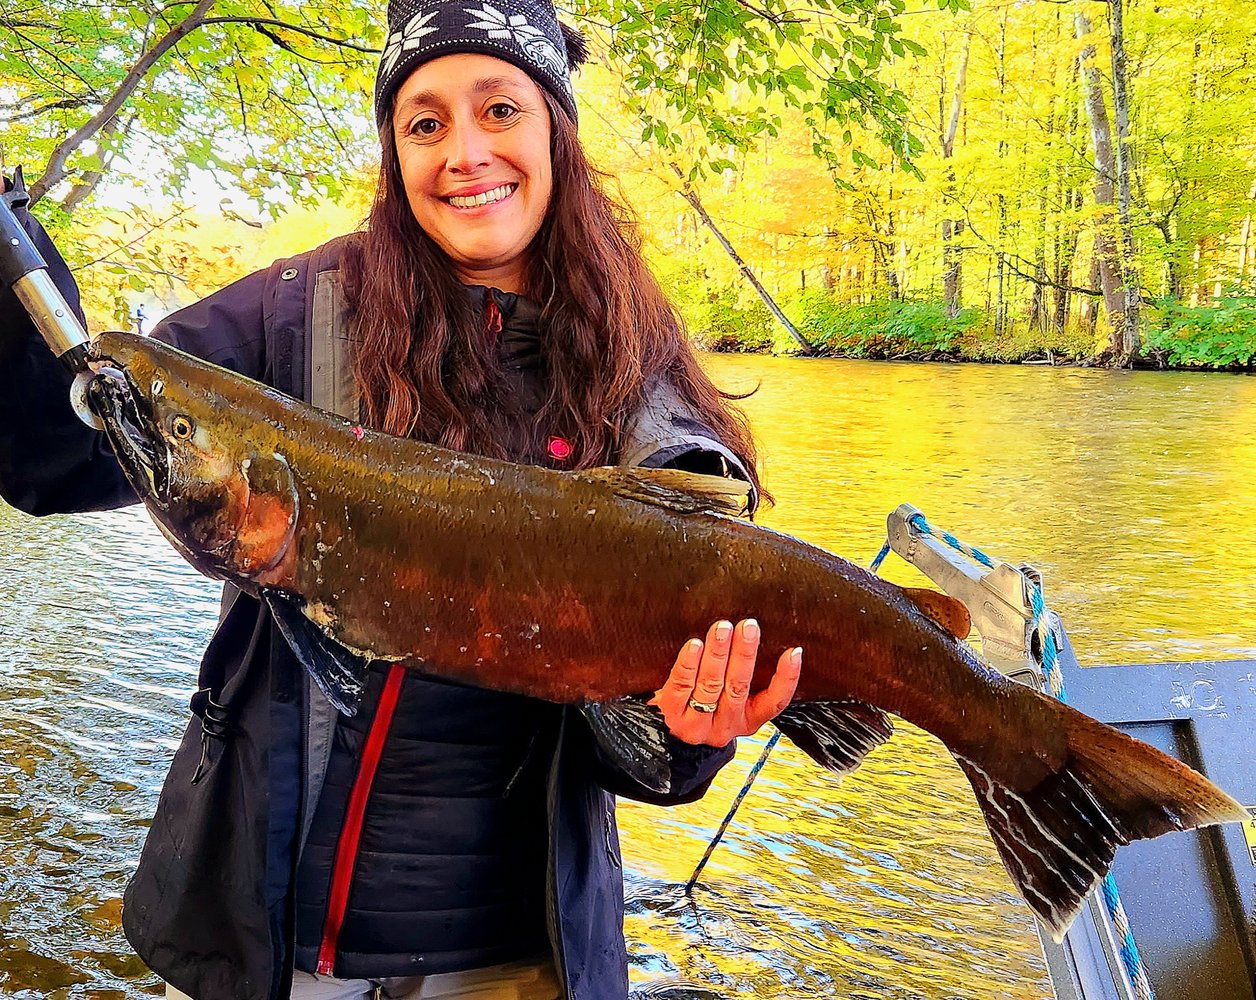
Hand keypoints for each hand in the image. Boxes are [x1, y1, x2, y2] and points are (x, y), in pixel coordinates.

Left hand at [651, 619, 801, 746]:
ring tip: (722, 628)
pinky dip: (690, 663)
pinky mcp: (672, 714)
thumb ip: (744, 677)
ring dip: (718, 653)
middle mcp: (725, 726)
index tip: (793, 652)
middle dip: (744, 654)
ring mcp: (698, 723)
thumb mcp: (732, 700)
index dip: (787, 678)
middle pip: (738, 687)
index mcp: (748, 720)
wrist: (667, 730)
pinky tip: (695, 645)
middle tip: (748, 627)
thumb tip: (757, 635)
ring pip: (711, 684)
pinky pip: (682, 685)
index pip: (775, 702)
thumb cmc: (706, 704)